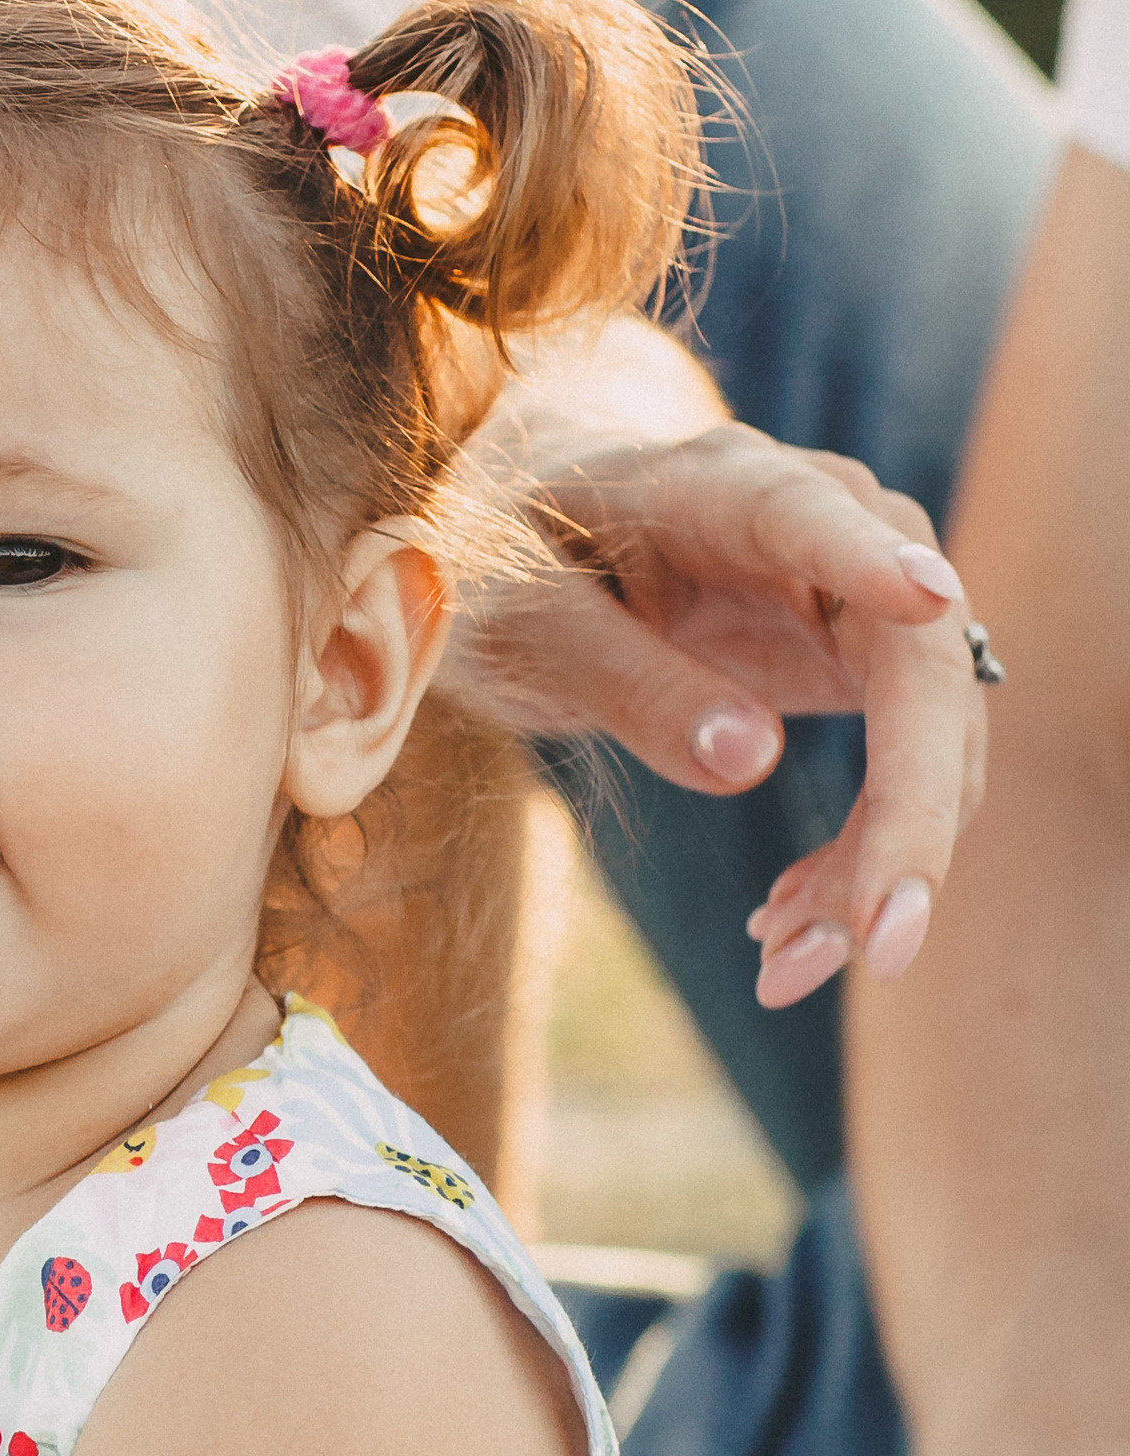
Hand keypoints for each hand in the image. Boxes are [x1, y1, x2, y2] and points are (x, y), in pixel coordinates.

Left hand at [442, 422, 986, 1008]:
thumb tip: (750, 760)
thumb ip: (625, 679)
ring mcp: (866, 594)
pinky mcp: (871, 661)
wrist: (549, 542)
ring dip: (883, 866)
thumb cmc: (522, 565)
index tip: (928, 596)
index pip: (808, 515)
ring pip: (934, 735)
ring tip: (786, 967)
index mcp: (721, 488)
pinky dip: (861, 860)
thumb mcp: (527, 627)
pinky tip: (788, 924)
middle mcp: (829, 524)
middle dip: (912, 814)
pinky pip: (908, 769)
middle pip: (917, 663)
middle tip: (878, 950)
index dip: (868, 558)